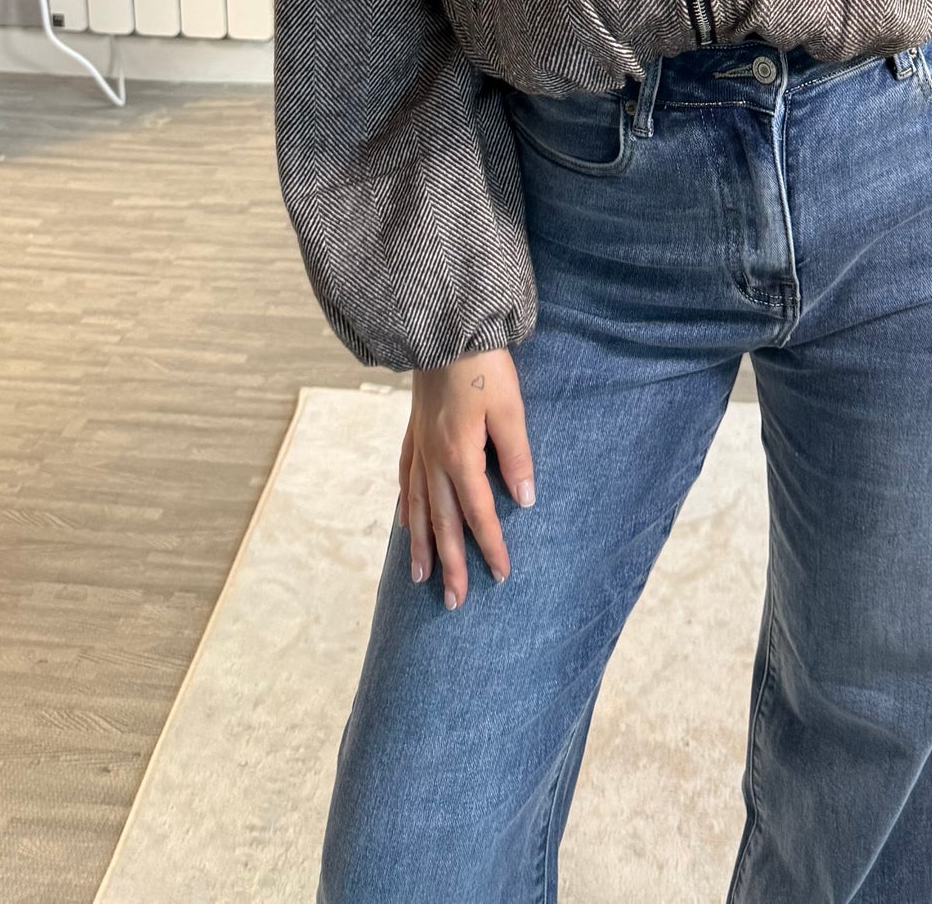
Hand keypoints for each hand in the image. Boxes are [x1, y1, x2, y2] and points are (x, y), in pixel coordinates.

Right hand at [399, 347, 534, 609]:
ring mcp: (419, 447)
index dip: (491, 546)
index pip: (478, 514)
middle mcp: (434, 459)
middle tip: (454, 602)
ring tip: (421, 578)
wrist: (445, 328)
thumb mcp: (510, 408)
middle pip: (443, 523)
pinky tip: (406, 523)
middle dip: (450, 564)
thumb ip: (517, 455)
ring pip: (420, 508)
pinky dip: (407, 508)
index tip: (502, 575)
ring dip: (422, 546)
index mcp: (460, 456)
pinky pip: (406, 481)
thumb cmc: (483, 365)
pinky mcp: (414, 432)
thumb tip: (525, 500)